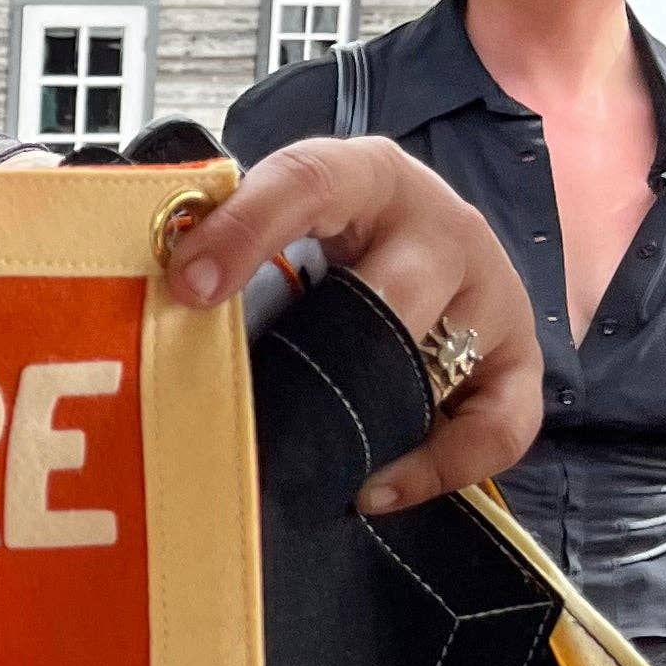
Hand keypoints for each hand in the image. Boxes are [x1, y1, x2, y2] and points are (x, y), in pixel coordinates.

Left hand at [166, 136, 540, 514]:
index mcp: (366, 176)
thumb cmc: (324, 245)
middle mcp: (441, 226)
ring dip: (367, 416)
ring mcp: (491, 293)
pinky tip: (376, 490)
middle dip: (318, 351)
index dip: (247, 231)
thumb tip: (147, 295)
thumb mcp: (278, 225)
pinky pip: (499, 428)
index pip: (310, 183)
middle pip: (390, 291)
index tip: (187, 286)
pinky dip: (439, 468)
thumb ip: (221, 247)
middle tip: (246, 411)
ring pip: (436, 362)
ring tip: (302, 461)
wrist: (415, 245)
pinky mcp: (519, 360)